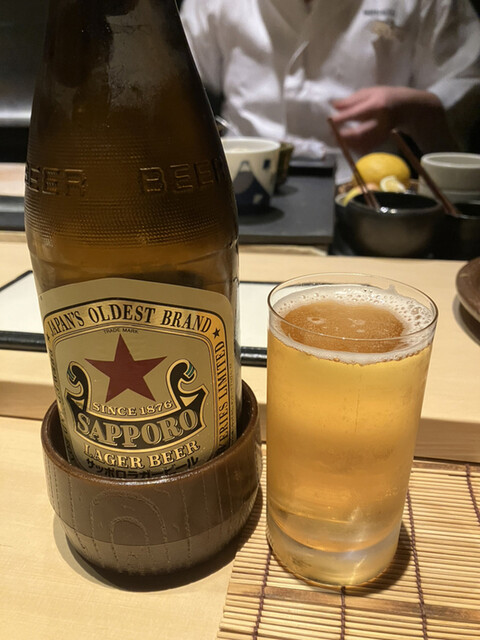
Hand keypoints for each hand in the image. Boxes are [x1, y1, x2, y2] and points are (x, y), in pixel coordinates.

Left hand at [330, 86, 455, 154]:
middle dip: (343, 136)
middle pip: (360, 133)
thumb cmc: (386, 97)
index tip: (330, 120)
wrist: (408, 108)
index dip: (342, 119)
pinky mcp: (382, 141)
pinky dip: (355, 148)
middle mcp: (381, 121)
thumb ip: (352, 100)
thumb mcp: (370, 92)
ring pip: (362, 144)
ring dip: (347, 144)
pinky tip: (348, 144)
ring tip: (338, 139)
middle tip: (332, 134)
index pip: (357, 113)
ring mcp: (383, 133)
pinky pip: (366, 148)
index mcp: (377, 105)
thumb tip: (333, 106)